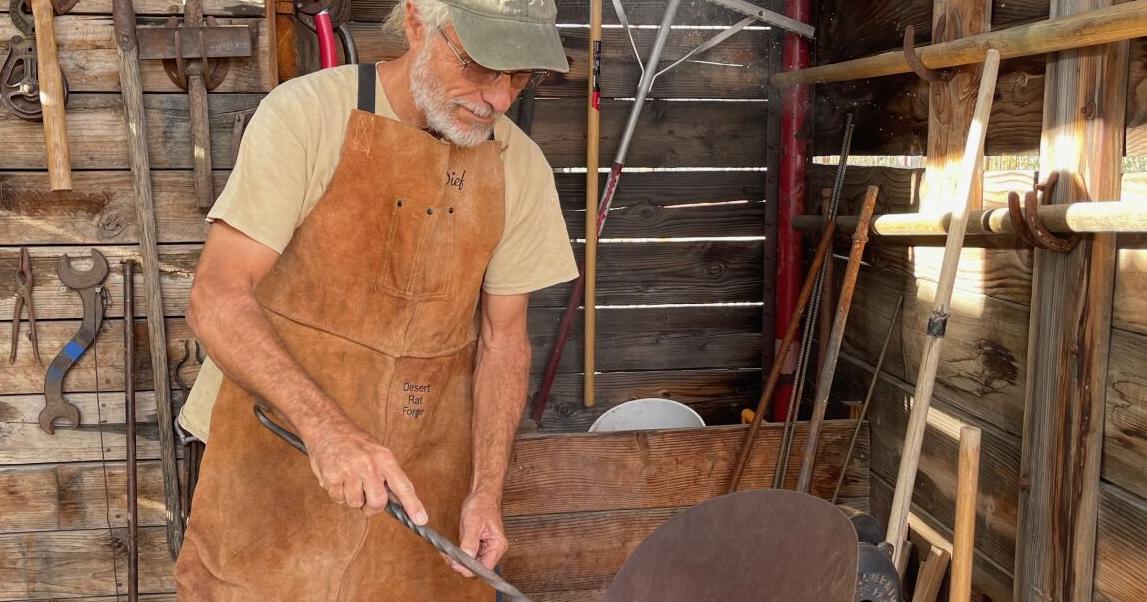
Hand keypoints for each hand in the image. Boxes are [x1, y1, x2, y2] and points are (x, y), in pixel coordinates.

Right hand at [303, 413, 426, 522]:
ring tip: (348, 480)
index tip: (421, 520)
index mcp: (385, 459)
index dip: (413, 505)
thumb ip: (388, 476)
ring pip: (355, 503)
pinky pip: (338, 499)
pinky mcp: (332, 477)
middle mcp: (370, 465)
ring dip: (351, 498)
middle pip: (377, 502)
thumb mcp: (378, 452)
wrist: (327, 426)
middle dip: (371, 507)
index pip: (403, 485)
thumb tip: (398, 501)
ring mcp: (350, 471)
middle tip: (366, 499)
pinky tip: (337, 477)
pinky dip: (337, 493)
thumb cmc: (355, 442)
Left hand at [448, 492, 507, 576]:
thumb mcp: (473, 523)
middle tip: (448, 557)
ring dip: (459, 561)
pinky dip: (460, 556)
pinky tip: (452, 552)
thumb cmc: (481, 504)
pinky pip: (470, 557)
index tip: (455, 562)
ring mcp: (488, 548)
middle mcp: (494, 549)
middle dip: (461, 565)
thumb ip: (470, 543)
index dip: (469, 568)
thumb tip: (465, 559)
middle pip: (478, 568)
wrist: (482, 495)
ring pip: (472, 564)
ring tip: (448, 554)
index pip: (484, 568)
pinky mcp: (480, 546)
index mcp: (497, 545)